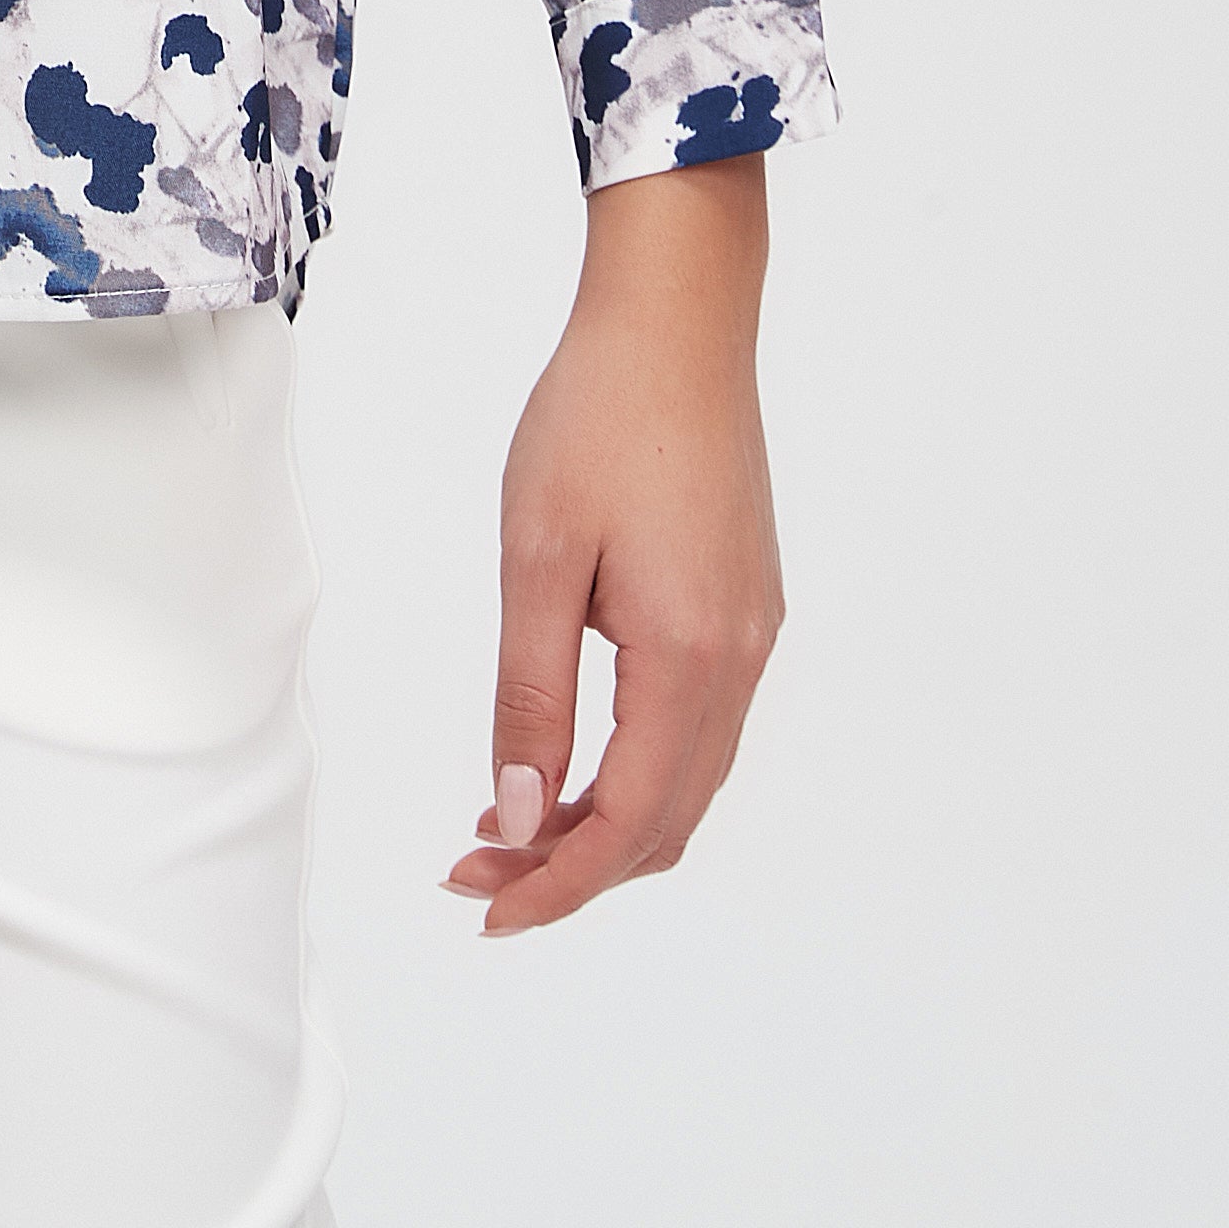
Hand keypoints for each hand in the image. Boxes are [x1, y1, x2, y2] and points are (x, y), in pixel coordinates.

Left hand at [441, 155, 783, 937]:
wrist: (676, 319)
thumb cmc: (597, 418)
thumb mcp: (539, 557)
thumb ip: (532, 695)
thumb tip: (520, 814)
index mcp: (689, 657)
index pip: (629, 822)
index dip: (558, 882)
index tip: (486, 908)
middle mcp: (739, 660)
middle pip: (667, 821)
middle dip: (573, 864)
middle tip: (475, 868)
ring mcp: (753, 633)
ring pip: (687, 779)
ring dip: (605, 820)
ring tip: (509, 821)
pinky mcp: (747, 603)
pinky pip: (698, 725)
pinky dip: (636, 765)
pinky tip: (570, 751)